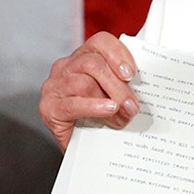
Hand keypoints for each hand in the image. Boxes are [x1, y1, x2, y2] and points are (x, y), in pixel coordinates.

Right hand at [39, 32, 140, 151]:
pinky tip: (107, 110)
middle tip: (133, 104)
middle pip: (93, 64)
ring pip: (84, 83)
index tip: (132, 73)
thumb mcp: (112, 95)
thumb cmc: (96, 119)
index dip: (118, 54)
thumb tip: (144, 84)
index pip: (100, 42)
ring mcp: (54, 87)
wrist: (80, 151)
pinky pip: (72, 104)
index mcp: (82, 58)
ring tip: (122, 115)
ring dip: (109, 99)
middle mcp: (65, 68)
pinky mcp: (49, 107)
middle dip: (118, 85)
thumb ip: (123, 84)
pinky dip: (93, 106)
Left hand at [41, 33, 138, 193]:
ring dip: (117, 78)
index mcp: (52, 111)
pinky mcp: (89, 49)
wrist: (91, 130)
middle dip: (111, 93)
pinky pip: (101, 42)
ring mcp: (70, 64)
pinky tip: (132, 69)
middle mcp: (56, 85)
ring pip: (91, 59)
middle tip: (133, 113)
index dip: (87, 105)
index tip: (113, 115)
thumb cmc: (92, 157)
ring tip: (136, 98)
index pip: (65, 102)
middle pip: (80, 76)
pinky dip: (117, 52)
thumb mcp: (89, 176)